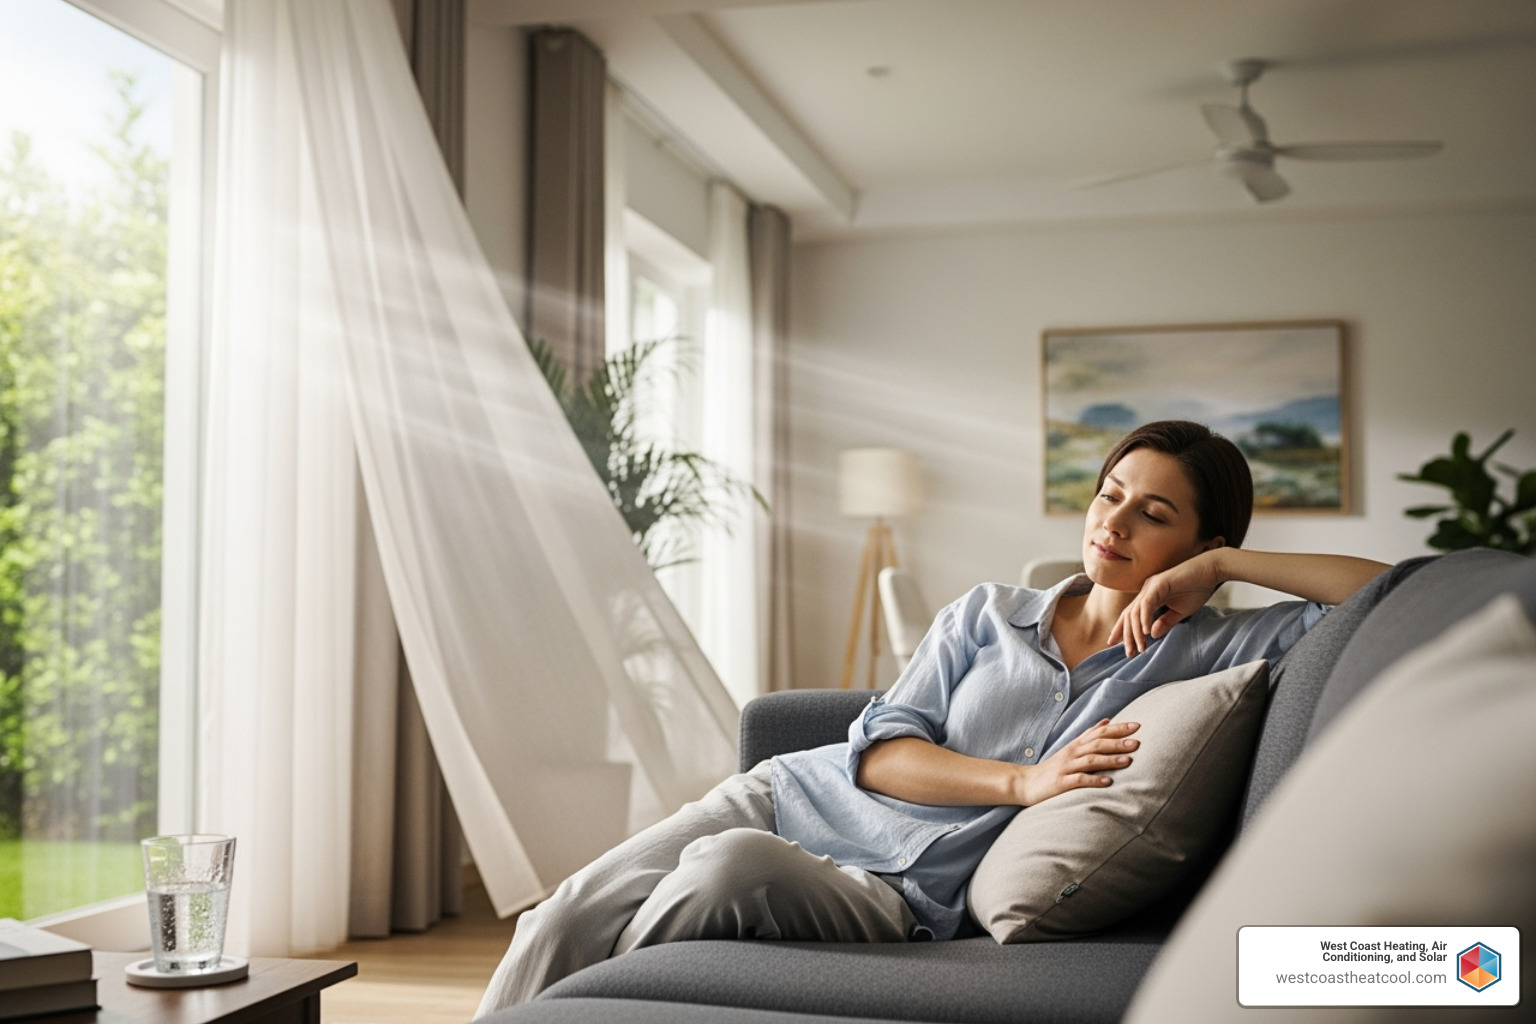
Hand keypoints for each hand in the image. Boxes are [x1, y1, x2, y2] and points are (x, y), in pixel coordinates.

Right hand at [1014, 719, 1139, 805]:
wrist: (1026, 782)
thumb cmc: (1053, 767)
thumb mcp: (1071, 748)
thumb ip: (1089, 735)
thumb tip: (1107, 720)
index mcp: (1076, 745)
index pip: (1099, 732)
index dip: (1118, 728)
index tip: (1137, 726)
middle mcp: (1072, 753)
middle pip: (1097, 744)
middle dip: (1118, 743)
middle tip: (1137, 742)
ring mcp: (1066, 767)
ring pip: (1090, 760)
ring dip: (1109, 760)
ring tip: (1127, 761)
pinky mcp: (1060, 782)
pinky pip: (1079, 780)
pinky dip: (1093, 779)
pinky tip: (1107, 781)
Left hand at [1110, 551, 1222, 656]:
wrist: (1211, 571)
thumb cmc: (1197, 589)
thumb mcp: (1180, 611)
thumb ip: (1165, 622)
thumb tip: (1152, 635)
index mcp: (1149, 596)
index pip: (1130, 615)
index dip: (1121, 629)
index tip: (1113, 645)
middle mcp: (1146, 590)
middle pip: (1129, 615)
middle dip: (1126, 635)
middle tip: (1129, 654)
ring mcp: (1151, 586)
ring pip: (1136, 612)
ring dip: (1136, 632)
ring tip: (1140, 648)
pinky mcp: (1159, 584)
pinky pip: (1147, 604)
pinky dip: (1145, 618)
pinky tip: (1147, 632)